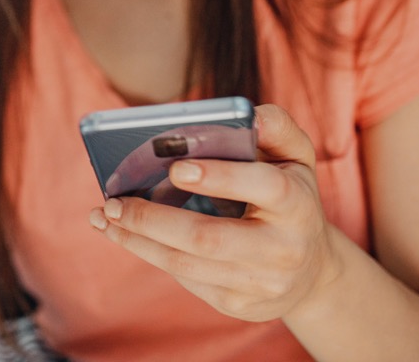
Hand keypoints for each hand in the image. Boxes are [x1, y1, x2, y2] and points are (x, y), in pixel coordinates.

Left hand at [88, 104, 342, 321]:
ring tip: (105, 217)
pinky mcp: (239, 305)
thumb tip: (252, 114)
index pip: (265, 188)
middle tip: (113, 202)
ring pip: (187, 264)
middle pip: (209, 238)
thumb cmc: (290, 197)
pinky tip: (124, 235)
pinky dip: (150, 254)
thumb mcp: (295, 158)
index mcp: (298, 204)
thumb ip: (276, 128)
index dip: (220, 178)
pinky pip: (187, 279)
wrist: (313, 271)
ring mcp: (262, 283)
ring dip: (137, 240)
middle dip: (152, 219)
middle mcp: (284, 249)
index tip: (175, 168)